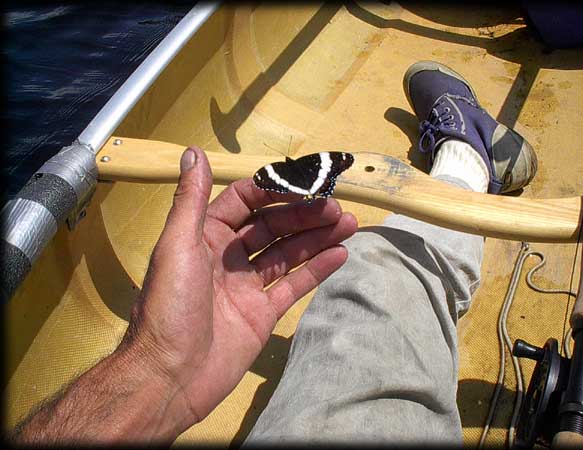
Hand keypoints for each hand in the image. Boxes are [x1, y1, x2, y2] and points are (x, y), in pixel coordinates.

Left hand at [118, 146, 357, 432]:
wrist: (171, 376)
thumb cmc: (170, 305)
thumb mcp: (177, 245)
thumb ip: (192, 199)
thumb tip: (193, 151)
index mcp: (205, 236)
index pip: (246, 202)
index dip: (274, 191)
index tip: (304, 183)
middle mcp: (228, 256)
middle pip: (273, 227)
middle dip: (304, 215)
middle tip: (336, 209)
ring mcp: (248, 286)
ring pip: (288, 254)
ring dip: (317, 238)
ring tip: (349, 224)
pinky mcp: (263, 314)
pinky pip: (294, 285)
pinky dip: (317, 270)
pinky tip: (340, 254)